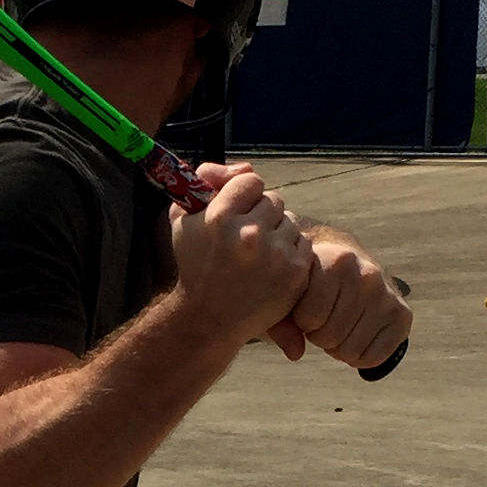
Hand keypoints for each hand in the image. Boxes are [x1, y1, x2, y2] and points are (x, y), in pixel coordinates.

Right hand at [167, 162, 315, 352]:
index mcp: (219, 219)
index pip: (250, 180)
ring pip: (290, 221)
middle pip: (273, 199)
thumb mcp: (183, 219)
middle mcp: (249, 235)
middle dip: (261, 214)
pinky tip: (270, 267)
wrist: (210, 318)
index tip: (236, 211)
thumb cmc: (195, 263)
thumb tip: (245, 167)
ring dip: (276, 233)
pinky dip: (289, 252)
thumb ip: (206, 179)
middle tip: (246, 237)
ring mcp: (275, 255)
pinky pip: (303, 243)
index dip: (244, 194)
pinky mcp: (295, 273)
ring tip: (257, 255)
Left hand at [278, 227, 412, 371]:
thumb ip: (281, 320)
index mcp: (336, 260)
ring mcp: (387, 295)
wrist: (345, 265)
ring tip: (337, 326)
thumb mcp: (290, 290)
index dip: (302, 322)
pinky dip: (359, 358)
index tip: (304, 309)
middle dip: (319, 336)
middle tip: (322, 321)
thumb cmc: (310, 279)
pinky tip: (355, 336)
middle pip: (330, 336)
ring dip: (338, 348)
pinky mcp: (402, 315)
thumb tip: (295, 353)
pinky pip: (374, 358)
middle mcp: (367, 274)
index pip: (310, 317)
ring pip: (351, 350)